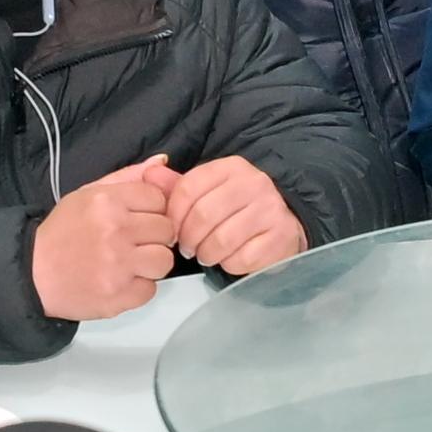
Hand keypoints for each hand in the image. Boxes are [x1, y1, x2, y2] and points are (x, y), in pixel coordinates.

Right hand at [30, 157, 182, 321]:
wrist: (33, 273)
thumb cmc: (61, 234)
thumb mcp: (88, 194)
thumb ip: (127, 178)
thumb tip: (162, 163)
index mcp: (107, 201)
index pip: (158, 198)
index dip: (152, 210)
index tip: (138, 219)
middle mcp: (115, 230)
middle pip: (166, 229)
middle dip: (153, 237)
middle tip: (132, 243)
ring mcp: (118, 264)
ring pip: (164, 260)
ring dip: (150, 264)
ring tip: (128, 263)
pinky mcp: (118, 294)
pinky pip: (151, 290)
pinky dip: (138, 288)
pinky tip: (119, 280)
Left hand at [163, 155, 308, 275]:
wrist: (282, 225)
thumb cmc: (237, 211)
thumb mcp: (208, 192)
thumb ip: (177, 185)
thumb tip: (150, 173)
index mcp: (232, 167)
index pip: (188, 188)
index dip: (173, 215)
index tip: (172, 230)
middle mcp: (255, 183)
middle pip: (203, 215)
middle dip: (188, 238)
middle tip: (187, 249)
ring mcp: (271, 209)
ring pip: (222, 239)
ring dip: (207, 254)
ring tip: (206, 254)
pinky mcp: (282, 236)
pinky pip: (242, 258)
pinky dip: (229, 264)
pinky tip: (229, 259)